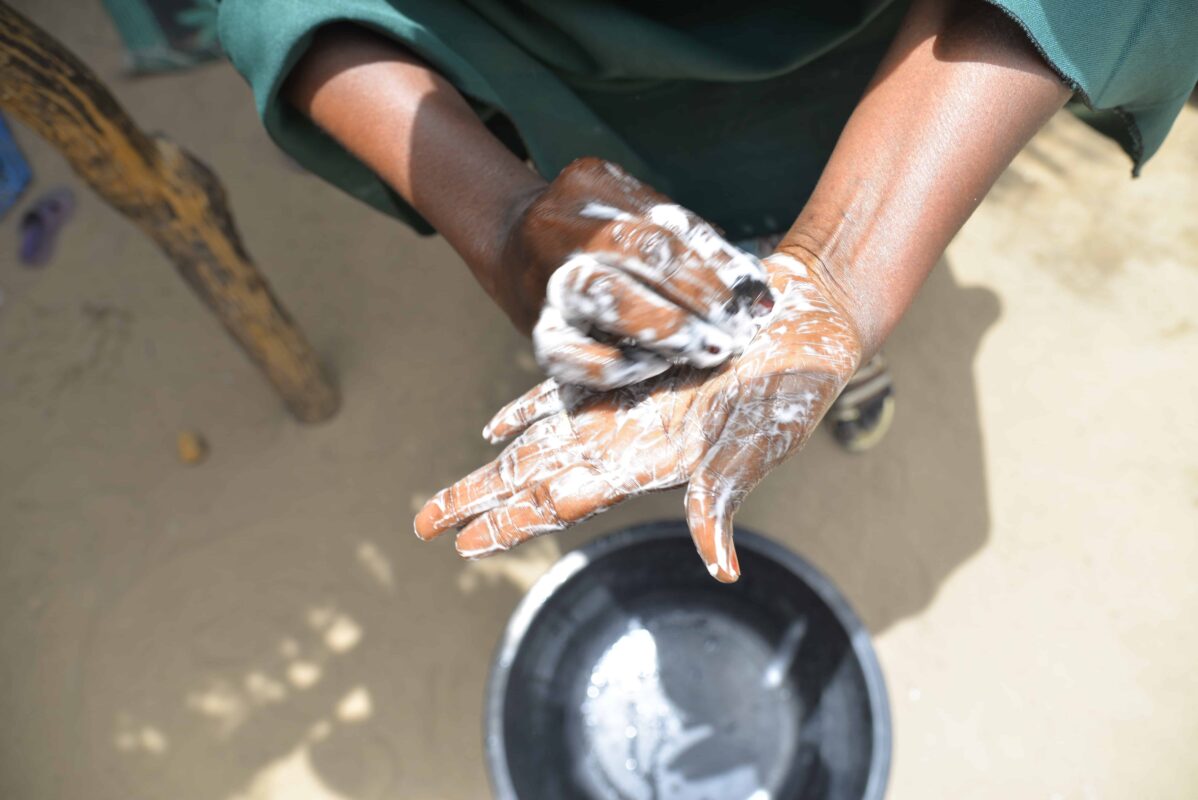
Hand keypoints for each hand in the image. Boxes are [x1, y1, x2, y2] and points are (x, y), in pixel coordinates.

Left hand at [415, 249, 861, 580]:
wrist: (807, 323)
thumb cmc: (794, 386)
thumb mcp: (762, 439)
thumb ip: (726, 496)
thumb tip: (722, 566)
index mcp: (647, 461)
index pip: (563, 500)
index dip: (513, 521)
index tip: (463, 545)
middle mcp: (625, 439)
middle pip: (534, 479)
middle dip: (481, 503)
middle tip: (423, 525)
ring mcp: (623, 406)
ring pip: (537, 443)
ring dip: (492, 468)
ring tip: (447, 496)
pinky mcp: (628, 368)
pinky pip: (563, 393)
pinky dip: (526, 409)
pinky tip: (494, 425)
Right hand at [498, 158, 774, 388]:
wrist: (511, 244)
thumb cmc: (598, 227)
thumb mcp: (635, 208)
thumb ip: (690, 239)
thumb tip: (752, 284)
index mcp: (591, 190)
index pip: (663, 229)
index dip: (714, 267)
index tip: (755, 300)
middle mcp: (563, 231)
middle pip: (637, 255)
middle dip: (696, 297)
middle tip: (736, 332)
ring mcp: (546, 281)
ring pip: (605, 301)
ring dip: (665, 330)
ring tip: (708, 351)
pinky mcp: (536, 332)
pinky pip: (571, 357)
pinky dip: (615, 366)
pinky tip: (654, 366)